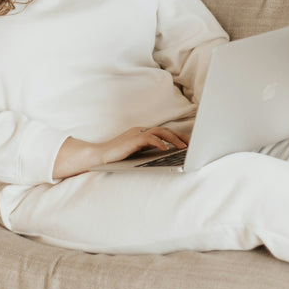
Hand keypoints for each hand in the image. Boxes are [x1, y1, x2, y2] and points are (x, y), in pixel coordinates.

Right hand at [53, 126, 189, 178]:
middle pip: (165, 130)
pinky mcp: (132, 140)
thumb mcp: (137, 153)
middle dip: (179, 137)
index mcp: (142, 133)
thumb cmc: (117, 158)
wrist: (99, 157)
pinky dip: (159, 143)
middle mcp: (141, 131)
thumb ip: (149, 150)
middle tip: (190, 145)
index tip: (187, 144)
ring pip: (160, 132)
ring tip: (182, 147)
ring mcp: (136, 134)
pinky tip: (166, 149)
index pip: (163, 132)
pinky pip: (149, 138)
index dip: (177, 137)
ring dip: (173, 139)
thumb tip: (166, 154)